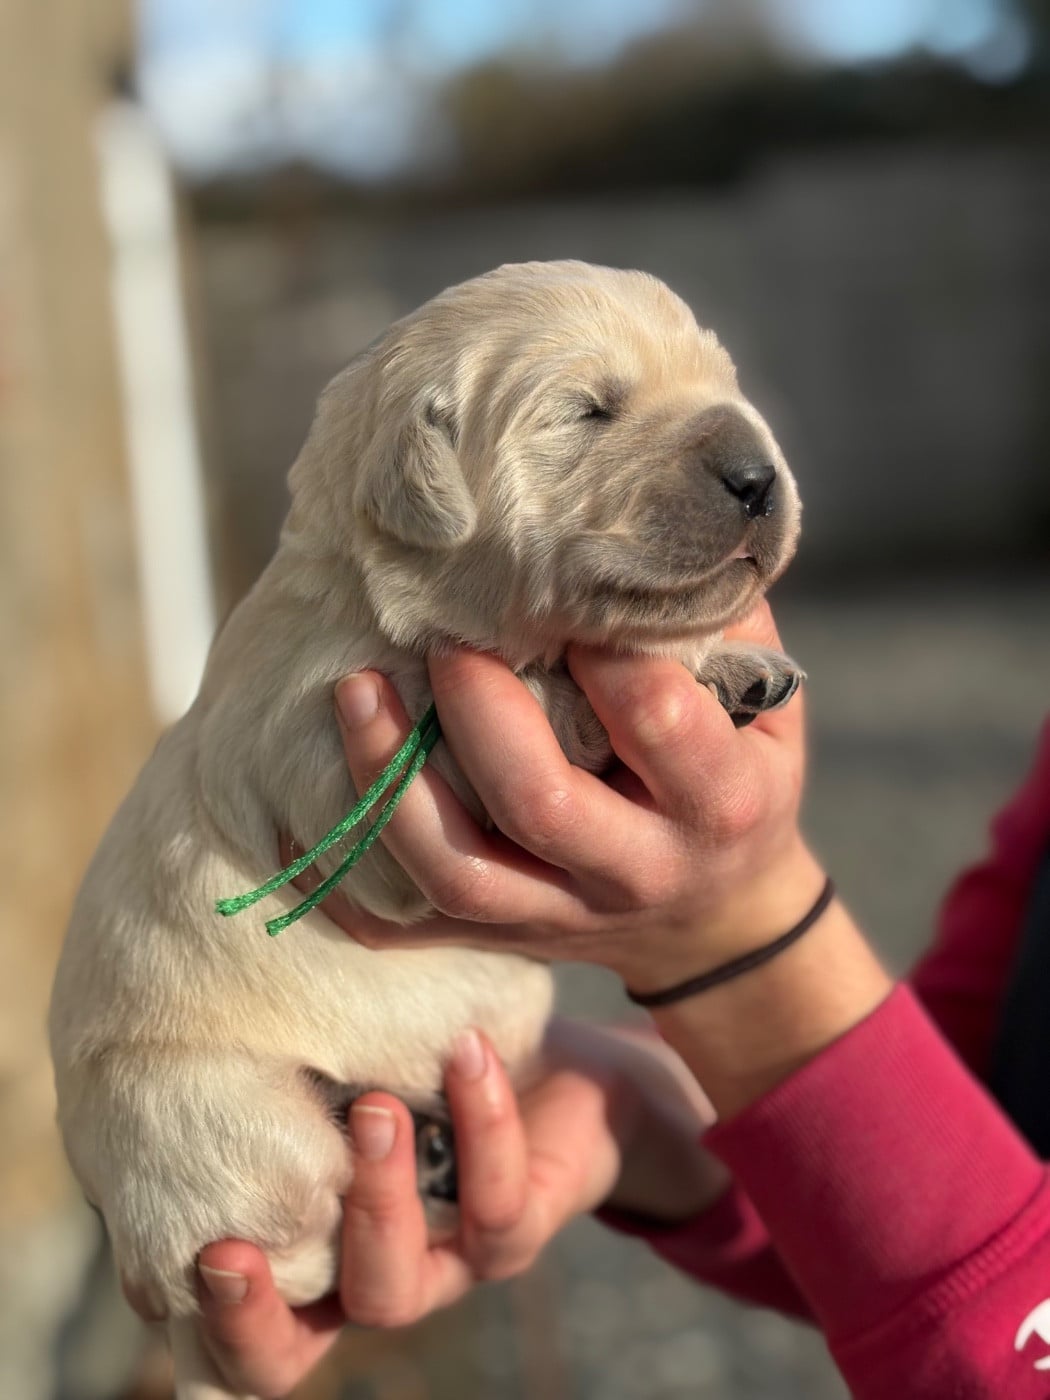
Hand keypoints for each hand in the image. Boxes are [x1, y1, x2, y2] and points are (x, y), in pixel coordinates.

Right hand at [123, 1024, 721, 1396]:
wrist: (552, 1067)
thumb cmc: (424, 1064)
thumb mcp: (354, 1063)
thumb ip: (296, 1073)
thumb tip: (209, 1031)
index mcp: (317, 1251)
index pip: (255, 1334)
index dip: (223, 1322)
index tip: (206, 1252)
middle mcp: (373, 1275)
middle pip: (303, 1343)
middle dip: (266, 1305)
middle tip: (233, 1239)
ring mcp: (446, 1267)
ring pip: (395, 1287)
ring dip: (378, 1197)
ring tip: (376, 1108)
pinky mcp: (518, 1230)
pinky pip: (497, 1200)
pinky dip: (481, 1121)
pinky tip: (467, 1052)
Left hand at [315, 601, 825, 995]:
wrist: (715, 921)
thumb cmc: (738, 784)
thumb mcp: (770, 711)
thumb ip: (723, 628)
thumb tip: (653, 526)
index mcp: (717, 805)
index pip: (660, 723)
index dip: (605, 652)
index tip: (560, 588)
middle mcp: (635, 870)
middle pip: (539, 803)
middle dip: (477, 711)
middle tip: (445, 639)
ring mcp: (561, 915)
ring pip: (458, 871)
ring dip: (392, 783)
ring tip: (353, 692)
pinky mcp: (505, 936)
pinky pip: (407, 922)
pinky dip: (343, 874)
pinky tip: (301, 807)